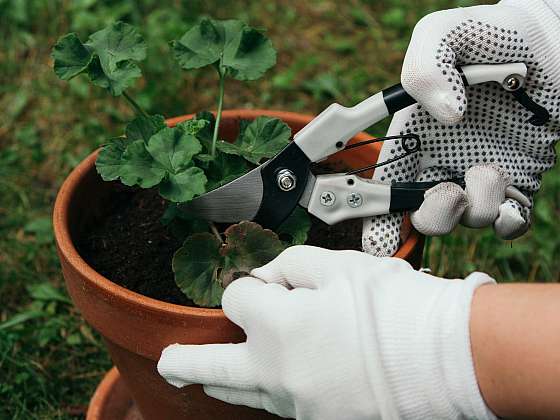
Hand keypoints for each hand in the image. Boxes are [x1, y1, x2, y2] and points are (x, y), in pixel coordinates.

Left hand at [158, 246, 495, 419]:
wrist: (449, 361)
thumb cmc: (397, 308)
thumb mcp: (340, 266)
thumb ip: (290, 265)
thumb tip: (267, 278)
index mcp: (277, 325)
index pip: (235, 298)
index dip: (250, 284)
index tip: (266, 283)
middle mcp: (277, 372)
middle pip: (211, 365)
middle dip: (185, 360)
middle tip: (169, 362)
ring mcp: (297, 405)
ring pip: (243, 393)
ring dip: (224, 379)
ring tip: (205, 374)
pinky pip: (281, 405)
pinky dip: (272, 390)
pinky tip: (281, 379)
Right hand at [363, 0, 559, 255]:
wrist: (544, 43)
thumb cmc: (486, 37)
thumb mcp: (443, 34)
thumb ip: (426, 67)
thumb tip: (447, 115)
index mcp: (412, 139)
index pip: (385, 188)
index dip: (376, 220)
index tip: (376, 241)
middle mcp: (441, 163)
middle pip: (423, 218)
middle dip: (432, 217)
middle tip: (448, 192)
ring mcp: (478, 178)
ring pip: (467, 222)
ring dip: (477, 206)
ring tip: (489, 168)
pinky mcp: (518, 185)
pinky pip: (508, 224)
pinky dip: (507, 221)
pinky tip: (510, 193)